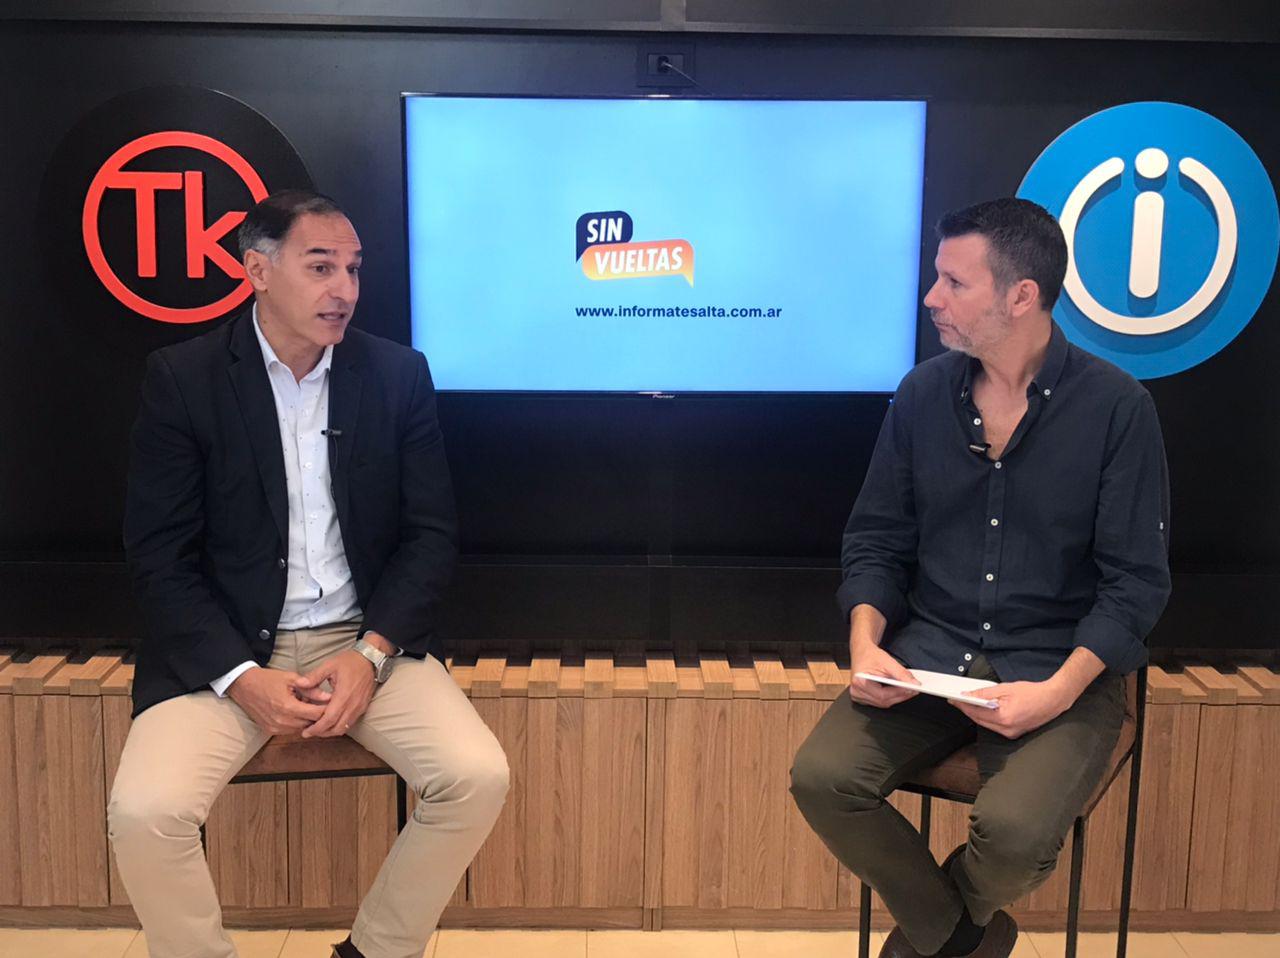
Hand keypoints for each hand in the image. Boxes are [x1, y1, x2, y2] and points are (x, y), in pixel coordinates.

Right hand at [227, 667, 329, 734]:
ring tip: (308, 706)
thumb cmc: (268, 679)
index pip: (316, 714)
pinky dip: (297, 723)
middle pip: (310, 723)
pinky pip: (290, 730)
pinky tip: (297, 712)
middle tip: (323, 704)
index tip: (334, 702)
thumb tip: (328, 696)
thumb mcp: (291, 678)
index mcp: (288, 706)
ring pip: (301, 729)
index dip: (327, 708)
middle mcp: (281, 721)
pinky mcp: (270, 730)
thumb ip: (311, 689)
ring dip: (307, 720)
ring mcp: (275, 727)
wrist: (244, 686)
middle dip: (318, 715)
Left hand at [295, 649, 377, 737]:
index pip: (329, 719)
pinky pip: (350, 723)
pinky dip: (339, 726)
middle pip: (336, 728)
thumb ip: (314, 676)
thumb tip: (299, 684)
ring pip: (344, 728)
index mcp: (343, 695)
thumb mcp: (330, 665)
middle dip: (322, 733)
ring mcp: (359, 707)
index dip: (317, 728)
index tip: (306, 732)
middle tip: (309, 732)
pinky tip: (330, 722)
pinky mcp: (363, 707)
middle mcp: (353, 705)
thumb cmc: (351, 661)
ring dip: (330, 731)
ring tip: (318, 729)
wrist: (371, 660)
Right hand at [849, 639, 919, 707]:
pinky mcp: (862, 698)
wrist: (862, 652)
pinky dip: (890, 697)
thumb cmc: (870, 655)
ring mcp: (858, 696)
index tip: (912, 689)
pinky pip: (879, 702)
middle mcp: (856, 691)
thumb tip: (914, 684)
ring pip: (882, 703)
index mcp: (859, 682)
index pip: (883, 695)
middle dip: (900, 696)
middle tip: (913, 690)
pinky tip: (897, 691)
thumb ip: (902, 674)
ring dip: (896, 697)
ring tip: (907, 690)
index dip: (899, 693)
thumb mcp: (887, 661)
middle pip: (883, 701)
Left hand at [950, 680, 1072, 738]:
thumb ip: (985, 693)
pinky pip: (995, 727)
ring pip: (986, 725)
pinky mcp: (1014, 734)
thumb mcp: (1006, 688)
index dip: (963, 705)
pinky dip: (987, 718)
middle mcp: (1007, 729)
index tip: (953, 699)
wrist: (1053, 700)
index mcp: (1004, 717)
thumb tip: (969, 695)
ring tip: (968, 703)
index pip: (976, 713)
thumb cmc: (1032, 692)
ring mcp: (1011, 733)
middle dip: (967, 710)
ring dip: (976, 715)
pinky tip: (983, 710)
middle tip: (957, 700)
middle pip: (979, 720)